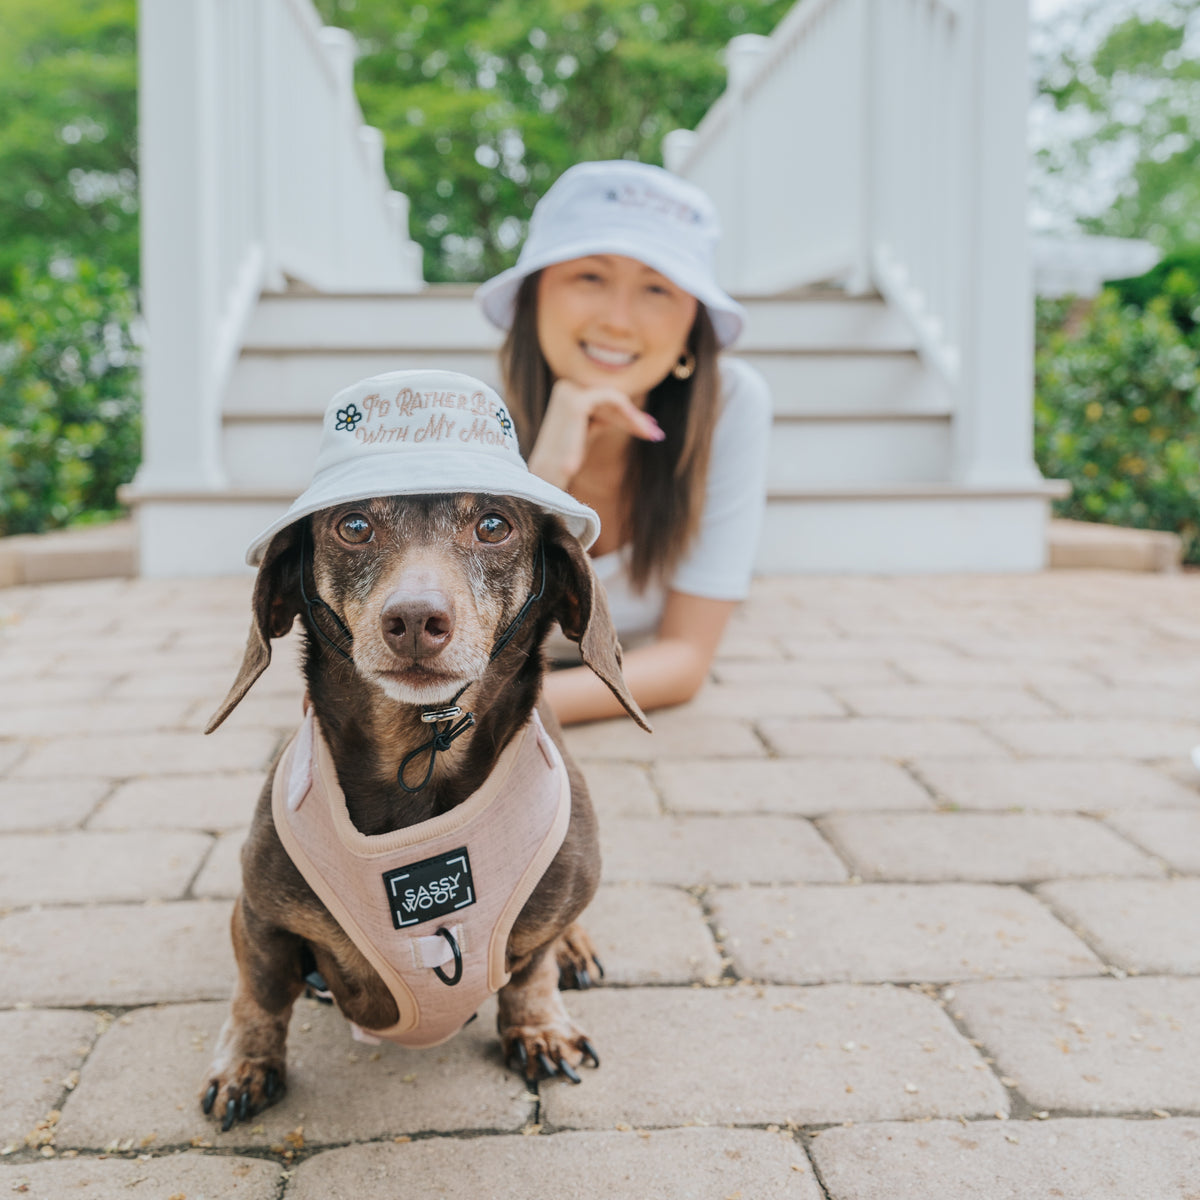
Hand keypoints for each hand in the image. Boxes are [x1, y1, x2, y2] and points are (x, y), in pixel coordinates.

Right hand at [527, 380, 664, 489]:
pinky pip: (612, 399)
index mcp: (566, 391)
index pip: (604, 399)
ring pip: (614, 400)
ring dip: (635, 418)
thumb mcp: (588, 430)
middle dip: (635, 417)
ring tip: (653, 434)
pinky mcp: (576, 401)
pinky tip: (641, 428)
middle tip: (656, 433)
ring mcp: (569, 391)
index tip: (649, 427)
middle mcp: (566, 386)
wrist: (548, 475)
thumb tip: (633, 415)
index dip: (628, 414)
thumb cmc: (565, 457)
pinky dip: (628, 412)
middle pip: (610, 400)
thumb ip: (603, 417)